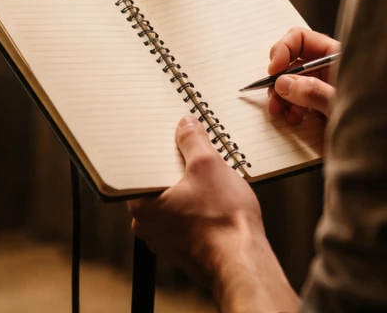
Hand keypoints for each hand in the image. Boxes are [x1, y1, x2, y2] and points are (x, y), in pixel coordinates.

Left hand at [128, 116, 298, 311]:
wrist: (243, 261)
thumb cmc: (222, 220)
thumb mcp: (208, 166)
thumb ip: (193, 141)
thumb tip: (185, 126)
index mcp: (142, 206)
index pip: (142, 169)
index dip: (159, 151)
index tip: (172, 139)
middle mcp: (148, 228)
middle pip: (159, 186)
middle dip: (178, 169)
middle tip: (196, 155)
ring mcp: (167, 242)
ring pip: (175, 204)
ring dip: (191, 191)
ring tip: (212, 179)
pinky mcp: (187, 251)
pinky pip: (189, 221)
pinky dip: (200, 209)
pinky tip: (218, 202)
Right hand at [268, 27, 339, 122]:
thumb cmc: (379, 121)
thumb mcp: (343, 104)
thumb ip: (314, 91)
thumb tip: (283, 83)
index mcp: (337, 56)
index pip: (302, 39)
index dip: (283, 49)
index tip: (274, 69)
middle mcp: (328, 68)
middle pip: (292, 60)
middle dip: (278, 76)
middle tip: (273, 94)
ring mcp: (323, 87)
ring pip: (290, 82)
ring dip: (280, 95)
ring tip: (280, 111)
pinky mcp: (319, 107)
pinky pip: (295, 101)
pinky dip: (288, 108)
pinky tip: (294, 119)